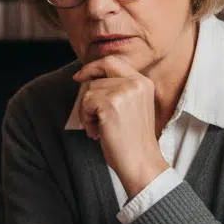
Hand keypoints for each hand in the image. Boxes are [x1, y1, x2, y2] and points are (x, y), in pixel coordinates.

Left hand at [73, 56, 168, 195]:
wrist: (141, 162)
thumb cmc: (133, 140)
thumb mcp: (131, 107)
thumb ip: (117, 90)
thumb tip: (87, 80)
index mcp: (143, 82)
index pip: (112, 61)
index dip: (93, 67)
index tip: (79, 77)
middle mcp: (136, 83)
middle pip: (97, 77)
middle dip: (88, 97)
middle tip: (90, 116)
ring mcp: (124, 91)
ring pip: (89, 91)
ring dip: (87, 112)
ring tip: (98, 128)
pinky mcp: (111, 103)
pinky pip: (86, 103)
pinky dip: (86, 119)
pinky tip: (97, 132)